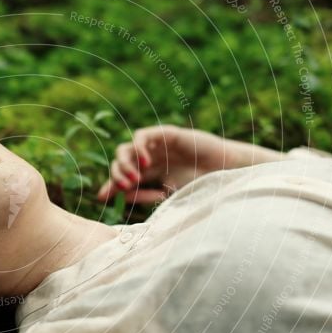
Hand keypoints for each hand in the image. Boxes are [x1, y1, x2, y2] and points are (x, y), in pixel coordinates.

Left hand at [96, 125, 241, 203]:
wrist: (227, 174)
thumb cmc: (201, 187)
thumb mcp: (166, 195)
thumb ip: (139, 194)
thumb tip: (105, 197)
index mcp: (151, 173)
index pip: (123, 177)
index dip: (111, 186)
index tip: (104, 198)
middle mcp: (151, 158)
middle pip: (121, 162)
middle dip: (116, 175)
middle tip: (125, 187)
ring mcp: (157, 145)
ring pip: (126, 148)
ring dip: (124, 164)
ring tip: (133, 179)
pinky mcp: (166, 134)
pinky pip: (141, 136)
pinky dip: (138, 148)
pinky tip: (145, 164)